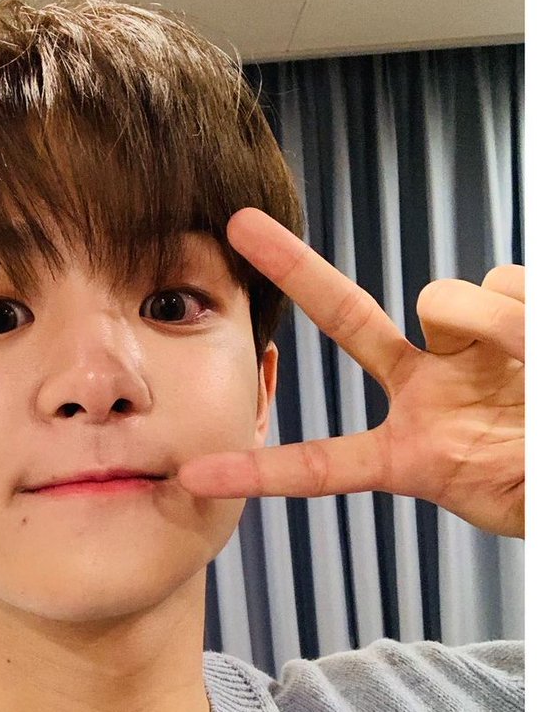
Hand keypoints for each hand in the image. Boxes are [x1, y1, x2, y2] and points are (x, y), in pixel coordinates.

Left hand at [178, 208, 524, 538]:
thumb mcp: (500, 488)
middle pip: (349, 318)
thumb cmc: (538, 482)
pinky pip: (503, 283)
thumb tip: (458, 315)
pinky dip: (519, 307)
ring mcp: (465, 355)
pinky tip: (535, 344)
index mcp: (411, 457)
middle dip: (297, 268)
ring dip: (483, 318)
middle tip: (241, 223)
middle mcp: (427, 393)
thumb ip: (454, 433)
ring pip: (446, 296)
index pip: (321, 465)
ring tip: (528, 365)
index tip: (192, 477)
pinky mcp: (510, 320)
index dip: (260, 473)